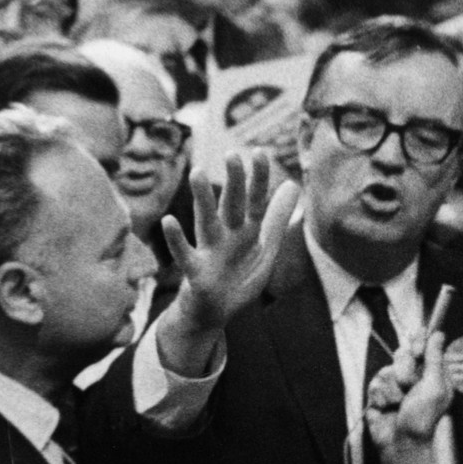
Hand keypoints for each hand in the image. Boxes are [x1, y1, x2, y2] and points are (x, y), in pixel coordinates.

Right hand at [166, 151, 301, 333]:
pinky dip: (176, 240)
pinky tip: (169, 221)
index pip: (255, 201)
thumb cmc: (238, 277)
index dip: (258, 179)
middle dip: (234, 183)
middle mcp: (227, 235)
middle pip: (232, 206)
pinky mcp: (195, 273)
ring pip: (206, 222)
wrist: (215, 312)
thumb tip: (293, 183)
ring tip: (197, 172)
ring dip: (202, 199)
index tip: (258, 151)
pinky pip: (185, 255)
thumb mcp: (265, 248)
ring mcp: (209, 252)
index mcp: (246, 231)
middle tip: (232, 155)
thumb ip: (277, 217)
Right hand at [366, 320, 452, 453]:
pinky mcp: (380, 394)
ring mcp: (396, 385)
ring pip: (387, 369)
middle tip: (409, 386)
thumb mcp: (434, 386)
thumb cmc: (422, 418)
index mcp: (434, 373)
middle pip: (403, 353)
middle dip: (404, 371)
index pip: (425, 345)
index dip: (419, 342)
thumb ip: (434, 358)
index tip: (417, 352)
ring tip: (399, 404)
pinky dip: (381, 397)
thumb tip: (438, 334)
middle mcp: (415, 376)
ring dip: (392, 389)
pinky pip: (375, 383)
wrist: (400, 444)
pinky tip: (387, 408)